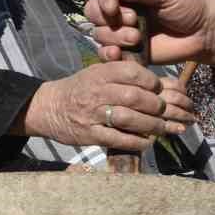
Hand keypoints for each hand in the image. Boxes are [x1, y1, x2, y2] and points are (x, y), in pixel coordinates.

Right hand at [18, 62, 195, 152]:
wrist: (50, 108)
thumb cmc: (81, 89)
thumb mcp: (98, 74)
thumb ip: (125, 76)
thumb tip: (164, 84)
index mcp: (100, 74)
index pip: (132, 73)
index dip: (151, 81)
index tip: (159, 88)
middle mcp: (97, 92)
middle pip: (134, 97)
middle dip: (155, 105)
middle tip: (164, 110)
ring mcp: (93, 115)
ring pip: (129, 119)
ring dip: (151, 125)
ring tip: (164, 128)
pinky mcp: (90, 135)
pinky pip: (118, 139)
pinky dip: (137, 142)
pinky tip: (148, 142)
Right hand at [86, 0, 214, 68]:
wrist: (205, 32)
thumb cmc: (188, 5)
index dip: (102, 0)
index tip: (113, 8)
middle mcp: (123, 11)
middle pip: (94, 14)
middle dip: (108, 20)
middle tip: (134, 23)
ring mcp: (125, 33)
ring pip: (100, 34)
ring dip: (114, 37)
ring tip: (137, 38)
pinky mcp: (130, 53)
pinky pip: (109, 55)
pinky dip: (109, 54)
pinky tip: (119, 54)